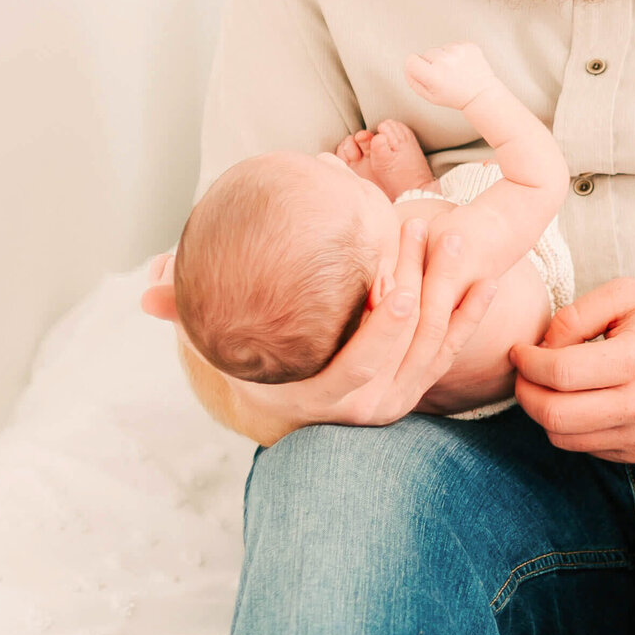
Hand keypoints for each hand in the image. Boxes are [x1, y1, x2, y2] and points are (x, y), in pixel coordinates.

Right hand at [140, 225, 498, 441]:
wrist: (293, 396)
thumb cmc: (255, 356)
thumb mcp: (224, 337)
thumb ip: (189, 308)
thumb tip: (147, 290)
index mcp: (319, 400)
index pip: (364, 360)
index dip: (384, 318)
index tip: (390, 266)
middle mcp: (366, 409)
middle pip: (411, 346)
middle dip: (425, 286)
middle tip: (428, 226)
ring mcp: (399, 401)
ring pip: (439, 344)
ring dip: (452, 287)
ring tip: (454, 229)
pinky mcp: (423, 385)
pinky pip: (456, 347)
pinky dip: (474, 310)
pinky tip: (487, 271)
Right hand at [405, 42, 495, 110]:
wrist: (481, 93)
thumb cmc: (456, 97)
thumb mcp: (430, 97)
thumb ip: (413, 82)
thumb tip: (408, 66)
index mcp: (434, 75)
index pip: (410, 60)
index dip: (415, 66)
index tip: (423, 72)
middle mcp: (445, 61)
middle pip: (426, 53)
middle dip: (431, 63)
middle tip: (444, 75)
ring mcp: (458, 51)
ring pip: (440, 48)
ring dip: (444, 57)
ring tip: (454, 70)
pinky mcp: (468, 45)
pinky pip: (453, 44)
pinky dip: (456, 53)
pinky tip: (462, 65)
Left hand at [509, 280, 634, 462]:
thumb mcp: (629, 294)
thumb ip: (577, 314)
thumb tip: (541, 348)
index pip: (562, 372)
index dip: (528, 362)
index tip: (520, 351)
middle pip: (556, 415)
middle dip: (525, 392)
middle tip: (523, 372)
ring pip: (564, 438)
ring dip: (542, 412)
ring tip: (546, 385)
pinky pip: (585, 448)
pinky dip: (569, 427)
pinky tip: (578, 400)